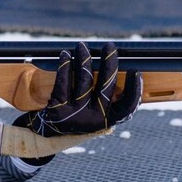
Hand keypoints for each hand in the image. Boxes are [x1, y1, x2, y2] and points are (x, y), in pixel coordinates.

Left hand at [14, 42, 141, 137]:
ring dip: (84, 59)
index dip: (134, 90)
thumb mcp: (92, 111)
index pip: (127, 108)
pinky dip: (65, 66)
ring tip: (82, 46)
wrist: (45, 135)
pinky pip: (63, 83)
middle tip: (110, 46)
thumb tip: (112, 64)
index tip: (135, 71)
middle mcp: (93, 121)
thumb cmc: (74, 116)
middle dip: (110, 63)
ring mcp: (75, 116)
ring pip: (84, 81)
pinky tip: (65, 55)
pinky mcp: (57, 111)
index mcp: (106, 121)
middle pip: (106, 88)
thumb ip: (103, 97)